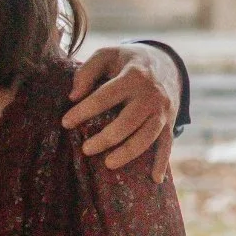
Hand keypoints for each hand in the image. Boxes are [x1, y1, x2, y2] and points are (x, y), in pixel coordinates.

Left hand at [63, 43, 178, 182]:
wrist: (165, 62)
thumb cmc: (126, 62)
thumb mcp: (107, 55)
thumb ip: (87, 71)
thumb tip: (73, 96)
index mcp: (133, 76)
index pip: (105, 96)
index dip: (84, 111)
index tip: (65, 123)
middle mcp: (151, 95)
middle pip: (128, 122)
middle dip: (106, 138)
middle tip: (85, 150)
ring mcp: (163, 110)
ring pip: (147, 137)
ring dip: (128, 153)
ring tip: (108, 164)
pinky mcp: (170, 122)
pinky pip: (167, 144)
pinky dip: (162, 162)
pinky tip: (155, 180)